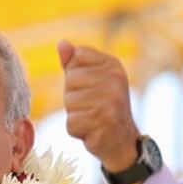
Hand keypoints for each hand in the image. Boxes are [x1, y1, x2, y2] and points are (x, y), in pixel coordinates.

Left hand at [58, 40, 139, 172]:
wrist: (121, 140)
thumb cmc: (101, 106)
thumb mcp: (91, 79)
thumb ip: (75, 62)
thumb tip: (61, 43)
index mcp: (113, 65)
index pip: (76, 56)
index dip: (75, 75)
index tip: (91, 87)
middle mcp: (115, 80)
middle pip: (70, 79)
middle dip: (73, 97)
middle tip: (91, 106)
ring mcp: (111, 101)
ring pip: (69, 102)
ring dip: (75, 114)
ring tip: (92, 118)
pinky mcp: (104, 122)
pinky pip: (72, 122)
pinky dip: (77, 130)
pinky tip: (92, 130)